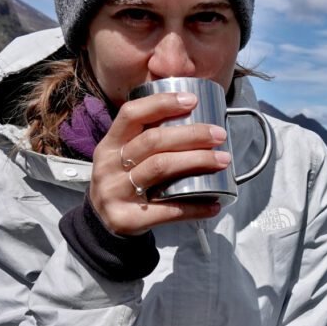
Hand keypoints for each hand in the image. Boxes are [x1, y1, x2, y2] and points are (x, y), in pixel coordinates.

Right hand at [90, 91, 228, 235]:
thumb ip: (147, 139)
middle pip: (152, 141)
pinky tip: (215, 204)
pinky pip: (167, 211)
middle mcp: (108, 166)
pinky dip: (195, 207)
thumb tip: (195, 116)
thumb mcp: (124, 157)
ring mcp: (115, 193)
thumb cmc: (124, 183)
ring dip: (197, 161)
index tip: (192, 100)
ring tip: (223, 160)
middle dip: (191, 134)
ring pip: (160, 168)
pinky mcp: (126, 219)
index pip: (131, 114)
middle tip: (219, 135)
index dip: (161, 103)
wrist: (103, 225)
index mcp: (109, 145)